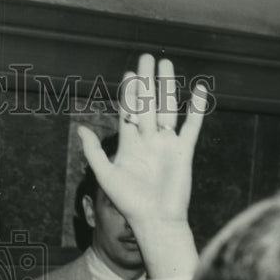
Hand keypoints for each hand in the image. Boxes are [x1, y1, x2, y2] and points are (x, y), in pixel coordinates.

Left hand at [77, 54, 208, 227]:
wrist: (156, 220)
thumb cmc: (129, 202)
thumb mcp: (107, 175)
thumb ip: (94, 151)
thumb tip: (81, 127)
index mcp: (129, 145)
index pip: (128, 112)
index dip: (128, 93)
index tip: (128, 73)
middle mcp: (148, 141)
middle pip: (147, 104)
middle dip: (147, 81)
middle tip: (146, 58)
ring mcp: (167, 144)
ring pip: (168, 108)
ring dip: (168, 87)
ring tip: (167, 64)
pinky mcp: (184, 151)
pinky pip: (192, 125)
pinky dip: (196, 108)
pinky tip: (199, 89)